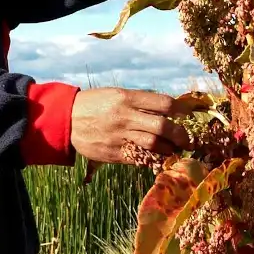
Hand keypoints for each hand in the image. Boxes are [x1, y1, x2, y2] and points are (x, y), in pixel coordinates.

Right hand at [69, 88, 190, 164]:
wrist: (66, 120)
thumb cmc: (94, 104)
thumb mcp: (115, 94)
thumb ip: (139, 101)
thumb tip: (166, 109)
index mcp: (126, 98)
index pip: (163, 103)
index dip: (180, 110)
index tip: (186, 115)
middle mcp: (125, 116)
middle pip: (162, 126)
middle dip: (180, 134)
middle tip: (187, 140)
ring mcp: (120, 136)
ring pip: (154, 144)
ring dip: (170, 149)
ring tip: (175, 149)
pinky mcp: (114, 153)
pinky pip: (140, 158)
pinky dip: (153, 158)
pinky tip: (159, 157)